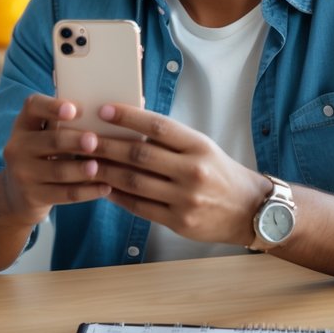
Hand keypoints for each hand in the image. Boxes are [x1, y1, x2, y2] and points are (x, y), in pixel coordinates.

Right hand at [0, 94, 112, 225]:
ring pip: (58, 171)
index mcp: (24, 125)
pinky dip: (87, 192)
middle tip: (94, 141)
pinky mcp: (33, 196)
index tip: (76, 110)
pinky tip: (105, 188)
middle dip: (75, 140)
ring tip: (100, 167)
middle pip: (50, 140)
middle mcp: (18, 147)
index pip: (33, 106)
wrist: (17, 194)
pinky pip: (64, 194)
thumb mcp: (44, 136)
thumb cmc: (44, 155)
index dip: (53, 106)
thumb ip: (65, 125)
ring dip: (82, 169)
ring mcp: (23, 174)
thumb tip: (110, 113)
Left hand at [90, 103, 271, 245]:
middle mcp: (193, 171)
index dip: (128, 117)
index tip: (103, 110)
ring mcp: (186, 199)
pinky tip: (101, 186)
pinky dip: (117, 196)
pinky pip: (139, 207)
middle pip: (139, 155)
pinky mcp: (179, 222)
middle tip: (81, 138)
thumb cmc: (220, 172)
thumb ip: (169, 140)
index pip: (158, 127)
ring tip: (84, 162)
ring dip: (105, 171)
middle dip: (106, 146)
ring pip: (134, 182)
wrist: (252, 211)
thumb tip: (126, 126)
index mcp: (199, 146)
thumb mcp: (202, 147)